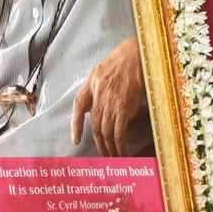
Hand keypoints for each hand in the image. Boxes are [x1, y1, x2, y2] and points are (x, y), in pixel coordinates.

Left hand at [71, 36, 143, 155]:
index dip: (75, 125)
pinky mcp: (124, 108)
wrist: (137, 56)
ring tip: (113, 155)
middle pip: (94, 125)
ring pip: (105, 131)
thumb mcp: (102, 71)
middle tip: (102, 154)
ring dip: (109, 146)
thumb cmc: (123, 62)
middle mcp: (98, 95)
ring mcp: (110, 103)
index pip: (78, 106)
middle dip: (98, 142)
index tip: (76, 140)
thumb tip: (95, 105)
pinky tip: (121, 150)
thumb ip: (96, 87)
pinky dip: (119, 144)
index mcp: (91, 84)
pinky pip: (118, 131)